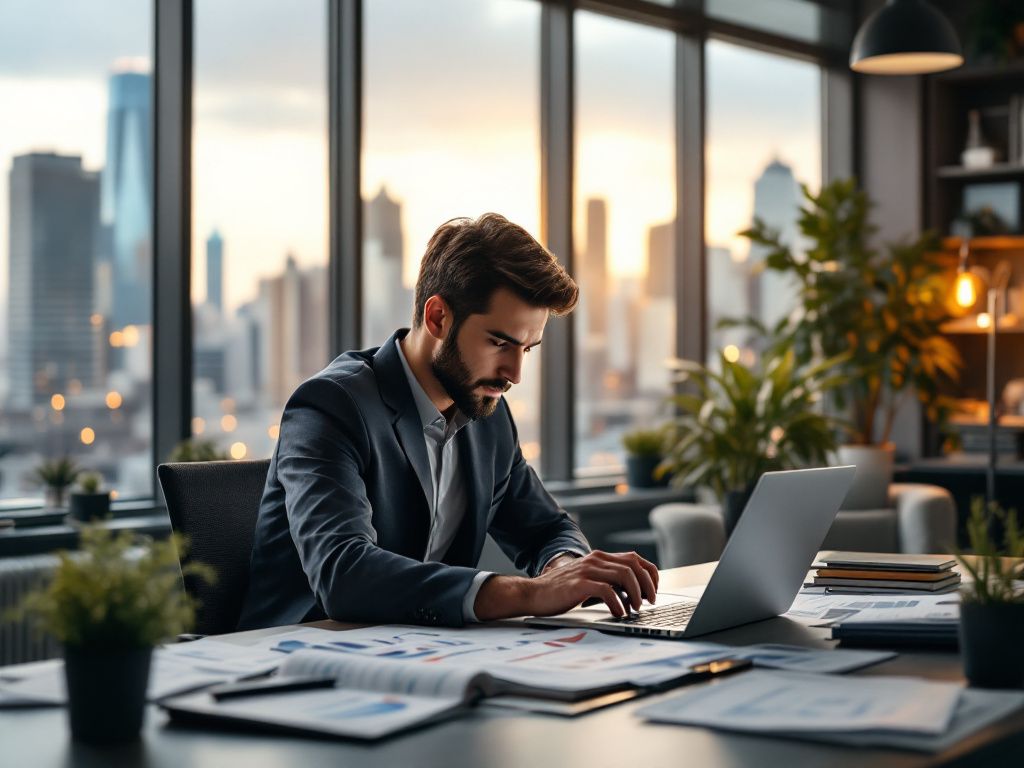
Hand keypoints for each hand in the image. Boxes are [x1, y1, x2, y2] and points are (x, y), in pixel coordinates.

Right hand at [474, 550, 658, 620]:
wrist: (534, 593)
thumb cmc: (562, 591)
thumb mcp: (588, 580)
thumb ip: (607, 581)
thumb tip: (633, 594)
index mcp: (600, 557)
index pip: (635, 558)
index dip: (649, 574)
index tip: (653, 590)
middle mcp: (596, 559)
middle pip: (633, 566)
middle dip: (647, 585)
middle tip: (649, 602)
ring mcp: (588, 570)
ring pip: (624, 576)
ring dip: (635, 594)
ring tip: (635, 608)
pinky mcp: (580, 584)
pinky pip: (608, 591)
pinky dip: (618, 603)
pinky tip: (619, 613)